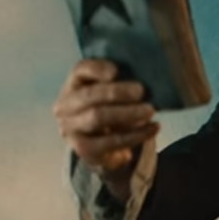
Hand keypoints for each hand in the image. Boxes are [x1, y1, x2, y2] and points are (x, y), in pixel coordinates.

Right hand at [53, 59, 158, 175]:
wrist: (100, 145)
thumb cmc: (108, 109)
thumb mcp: (110, 93)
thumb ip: (119, 83)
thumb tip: (143, 78)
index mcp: (73, 85)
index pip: (80, 71)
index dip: (97, 69)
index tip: (116, 71)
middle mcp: (66, 106)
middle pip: (89, 95)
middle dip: (117, 92)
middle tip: (142, 91)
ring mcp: (72, 130)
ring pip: (98, 118)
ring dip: (127, 113)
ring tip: (150, 110)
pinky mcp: (85, 150)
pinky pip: (112, 141)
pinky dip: (136, 135)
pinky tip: (153, 128)